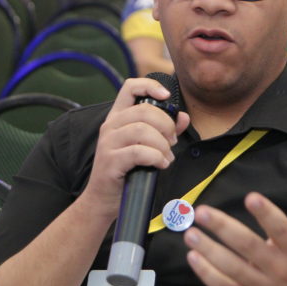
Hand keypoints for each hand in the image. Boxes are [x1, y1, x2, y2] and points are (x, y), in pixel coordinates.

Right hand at [81, 77, 189, 220]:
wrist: (103, 199)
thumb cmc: (126, 171)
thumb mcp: (146, 147)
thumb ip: (164, 130)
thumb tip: (183, 117)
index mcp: (118, 117)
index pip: (130, 87)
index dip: (150, 86)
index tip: (167, 96)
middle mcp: (110, 126)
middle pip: (144, 111)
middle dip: (166, 125)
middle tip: (172, 141)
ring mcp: (108, 143)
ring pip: (142, 130)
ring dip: (162, 144)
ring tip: (166, 157)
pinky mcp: (110, 161)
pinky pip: (139, 152)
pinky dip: (156, 157)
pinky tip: (160, 165)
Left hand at [183, 178, 286, 285]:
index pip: (282, 229)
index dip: (267, 214)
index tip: (251, 196)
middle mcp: (280, 270)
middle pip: (249, 247)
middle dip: (224, 229)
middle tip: (203, 212)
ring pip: (232, 269)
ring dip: (209, 250)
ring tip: (190, 233)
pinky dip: (208, 275)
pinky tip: (193, 258)